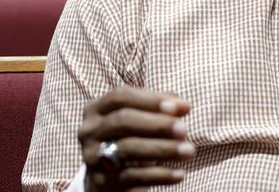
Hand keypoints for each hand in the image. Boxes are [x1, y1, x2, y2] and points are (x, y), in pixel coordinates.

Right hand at [78, 86, 194, 190]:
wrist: (108, 177)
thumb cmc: (130, 137)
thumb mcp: (141, 119)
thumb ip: (161, 108)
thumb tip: (183, 106)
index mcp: (96, 109)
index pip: (121, 96)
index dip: (150, 100)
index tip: (180, 107)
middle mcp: (89, 131)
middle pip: (123, 121)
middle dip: (157, 124)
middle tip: (184, 129)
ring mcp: (92, 157)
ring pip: (128, 148)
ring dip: (163, 149)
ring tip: (189, 150)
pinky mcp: (102, 182)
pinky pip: (133, 176)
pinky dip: (160, 174)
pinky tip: (179, 174)